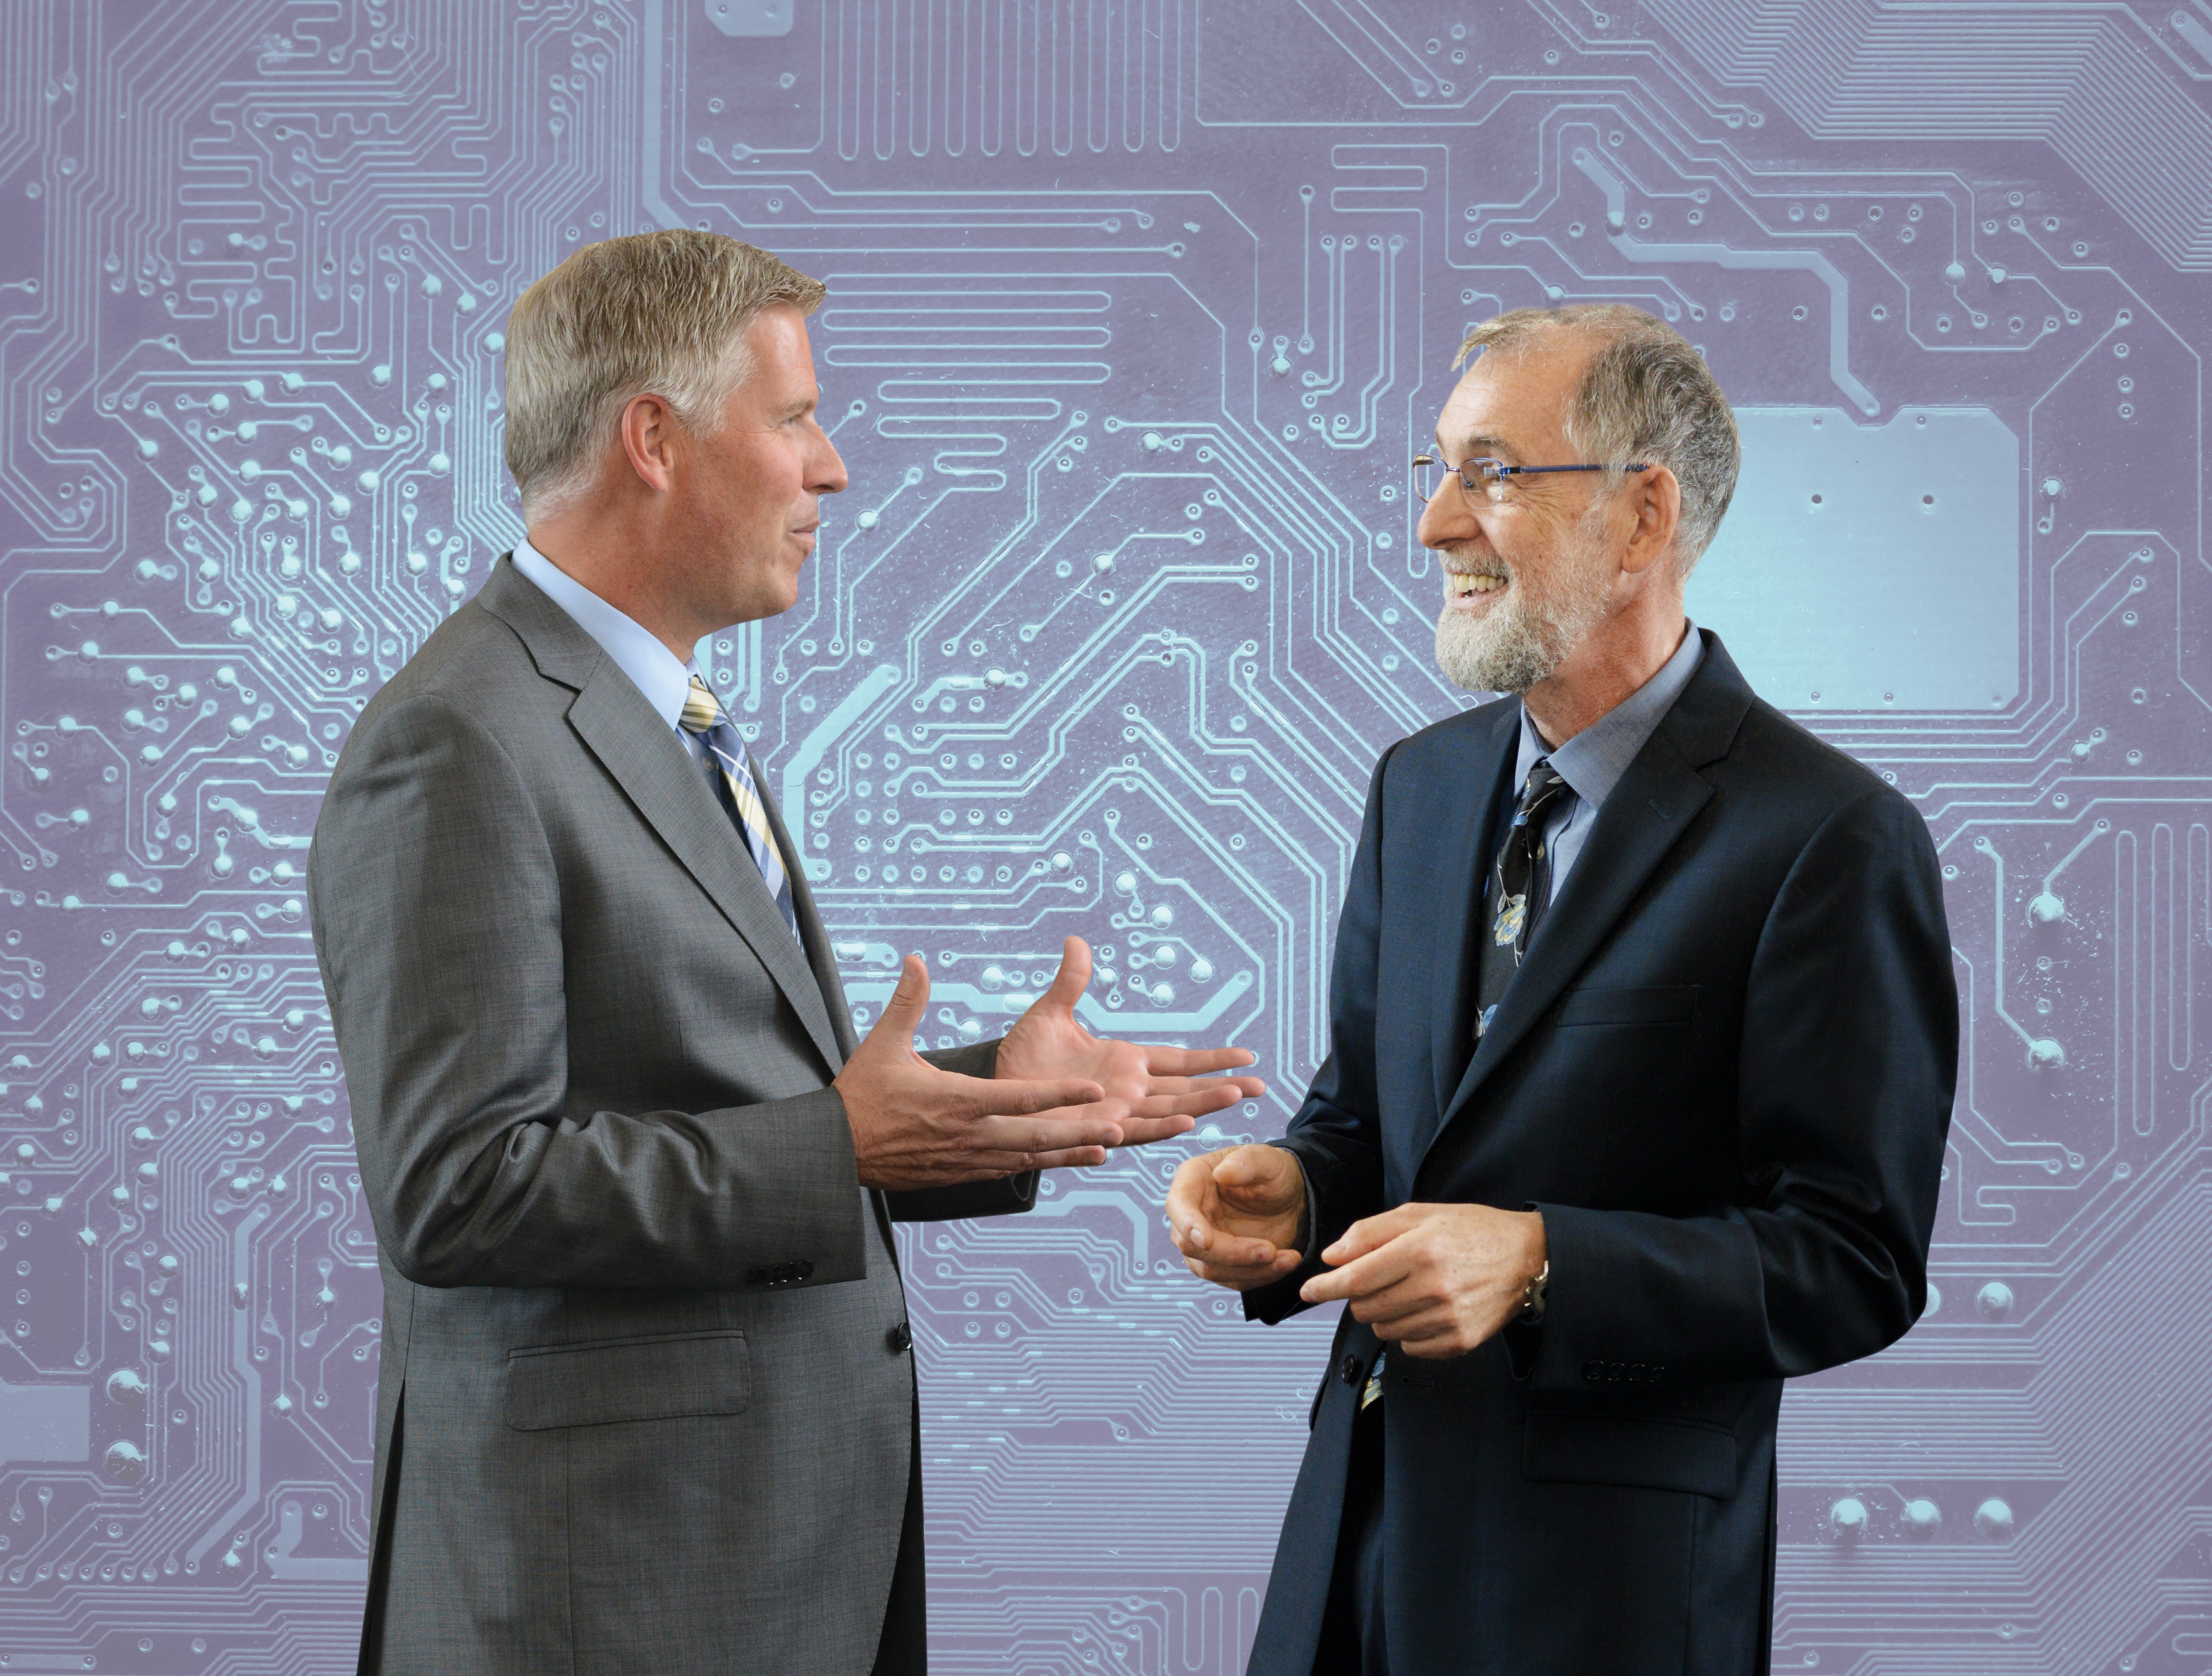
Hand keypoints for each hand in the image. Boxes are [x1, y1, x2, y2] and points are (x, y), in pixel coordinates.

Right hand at [834, 955, 1129, 1189]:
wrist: (835, 1150)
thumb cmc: (860, 1095)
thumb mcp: (882, 1044)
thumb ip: (907, 1002)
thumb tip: (917, 960)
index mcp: (957, 1101)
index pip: (1021, 1098)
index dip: (1062, 1093)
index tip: (1097, 1089)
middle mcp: (969, 1135)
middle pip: (1036, 1136)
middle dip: (1081, 1132)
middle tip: (1122, 1128)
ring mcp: (965, 1159)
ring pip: (1027, 1159)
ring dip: (1067, 1153)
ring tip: (1106, 1149)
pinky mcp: (957, 1174)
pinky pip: (1006, 1172)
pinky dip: (1037, 1166)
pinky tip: (1058, 1160)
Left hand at [996, 936, 1266, 1147]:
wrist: (995, 1090)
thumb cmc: (1023, 1056)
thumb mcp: (1049, 1013)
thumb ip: (1070, 982)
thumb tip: (1076, 941)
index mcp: (1125, 1062)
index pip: (1179, 1060)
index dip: (1212, 1058)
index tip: (1247, 1056)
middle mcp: (1128, 1091)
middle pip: (1184, 1090)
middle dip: (1221, 1088)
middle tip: (1261, 1087)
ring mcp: (1115, 1113)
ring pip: (1166, 1112)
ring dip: (1199, 1106)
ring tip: (1233, 1098)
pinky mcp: (1094, 1132)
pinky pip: (1129, 1133)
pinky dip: (1155, 1130)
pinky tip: (1182, 1125)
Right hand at [1165, 1144, 1307, 1290]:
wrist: (1290, 1197)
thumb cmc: (1273, 1172)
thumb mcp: (1268, 1159)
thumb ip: (1246, 1162)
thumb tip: (1222, 1173)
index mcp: (1193, 1180)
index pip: (1178, 1205)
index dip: (1187, 1225)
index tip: (1206, 1241)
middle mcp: (1191, 1213)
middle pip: (1190, 1245)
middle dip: (1231, 1254)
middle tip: (1271, 1251)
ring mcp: (1202, 1242)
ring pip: (1210, 1268)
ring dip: (1250, 1269)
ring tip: (1289, 1258)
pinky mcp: (1221, 1263)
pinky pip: (1231, 1280)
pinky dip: (1259, 1277)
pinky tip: (1285, 1263)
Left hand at [1297, 1203, 1545, 1358]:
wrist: (1525, 1257)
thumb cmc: (1471, 1230)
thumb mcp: (1420, 1214)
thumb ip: (1371, 1232)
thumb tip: (1332, 1256)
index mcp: (1421, 1250)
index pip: (1356, 1277)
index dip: (1326, 1286)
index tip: (1309, 1290)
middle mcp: (1433, 1287)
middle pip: (1366, 1307)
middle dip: (1360, 1296)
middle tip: (1379, 1279)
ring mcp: (1448, 1318)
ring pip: (1385, 1330)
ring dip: (1384, 1314)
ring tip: (1408, 1291)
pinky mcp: (1461, 1341)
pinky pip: (1410, 1348)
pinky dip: (1408, 1332)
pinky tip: (1425, 1310)